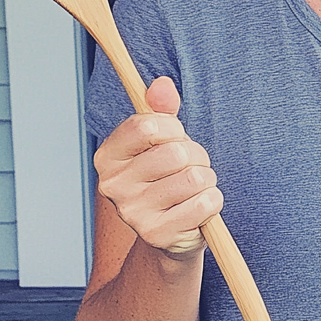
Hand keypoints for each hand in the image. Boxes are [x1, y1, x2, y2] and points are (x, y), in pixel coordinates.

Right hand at [93, 77, 221, 256]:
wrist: (171, 230)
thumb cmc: (167, 174)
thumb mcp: (162, 137)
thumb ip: (161, 108)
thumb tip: (161, 84)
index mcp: (107, 156)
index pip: (147, 124)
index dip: (173, 127)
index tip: (174, 136)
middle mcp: (112, 186)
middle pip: (176, 152)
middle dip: (195, 156)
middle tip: (187, 167)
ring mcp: (133, 214)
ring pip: (194, 178)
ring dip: (206, 179)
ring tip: (192, 188)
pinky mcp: (158, 235)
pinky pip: (205, 203)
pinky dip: (212, 201)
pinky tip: (198, 208)